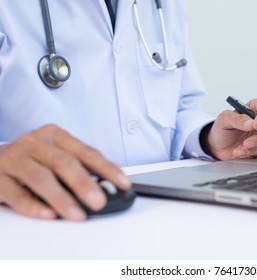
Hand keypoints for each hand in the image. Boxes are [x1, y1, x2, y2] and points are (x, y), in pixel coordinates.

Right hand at [0, 124, 130, 220]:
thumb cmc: (32, 159)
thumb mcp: (55, 155)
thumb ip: (78, 168)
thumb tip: (105, 188)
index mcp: (55, 136)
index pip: (86, 152)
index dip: (107, 168)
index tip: (123, 183)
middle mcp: (35, 143)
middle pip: (64, 162)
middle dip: (84, 183)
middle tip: (99, 201)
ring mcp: (15, 159)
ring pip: (41, 178)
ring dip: (62, 198)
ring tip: (77, 214)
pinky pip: (17, 194)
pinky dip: (34, 206)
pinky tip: (49, 215)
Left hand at [203, 98, 256, 159]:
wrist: (218, 146)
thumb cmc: (222, 129)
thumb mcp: (224, 120)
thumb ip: (237, 119)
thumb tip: (251, 123)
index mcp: (255, 108)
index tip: (256, 125)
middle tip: (247, 142)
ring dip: (254, 148)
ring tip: (238, 149)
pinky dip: (252, 154)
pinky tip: (240, 152)